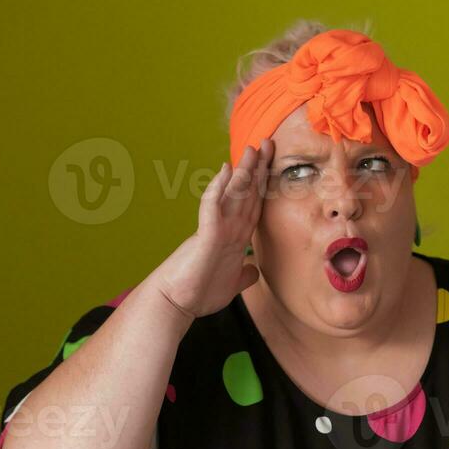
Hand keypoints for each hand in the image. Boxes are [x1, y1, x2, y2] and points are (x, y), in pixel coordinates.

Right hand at [150, 138, 273, 320]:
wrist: (176, 304)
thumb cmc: (199, 294)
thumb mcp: (231, 285)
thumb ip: (243, 274)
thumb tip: (253, 270)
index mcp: (234, 238)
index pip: (253, 207)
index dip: (264, 187)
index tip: (272, 167)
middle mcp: (227, 229)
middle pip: (247, 195)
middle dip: (259, 171)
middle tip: (269, 144)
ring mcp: (216, 230)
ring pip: (233, 196)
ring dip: (244, 172)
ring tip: (253, 149)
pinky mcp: (206, 236)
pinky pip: (212, 208)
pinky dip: (218, 188)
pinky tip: (225, 171)